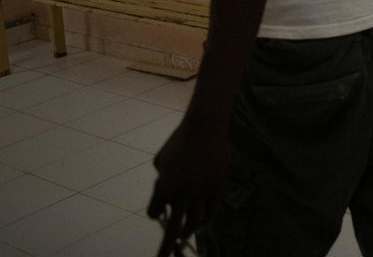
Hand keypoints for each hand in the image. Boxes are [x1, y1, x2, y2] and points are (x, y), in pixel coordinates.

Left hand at [147, 117, 230, 256]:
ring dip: (189, 232)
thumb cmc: (178, 140)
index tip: (158, 214)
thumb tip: (165, 192)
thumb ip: (161, 179)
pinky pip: (212, 210)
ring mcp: (201, 190)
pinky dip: (206, 220)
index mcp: (165, 185)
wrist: (204, 127)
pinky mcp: (217, 186)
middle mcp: (183, 192)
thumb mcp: (161, 159)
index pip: (155, 212)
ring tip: (185, 237)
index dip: (156, 214)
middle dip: (167, 246)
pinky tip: (202, 226)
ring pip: (195, 221)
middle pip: (174, 227)